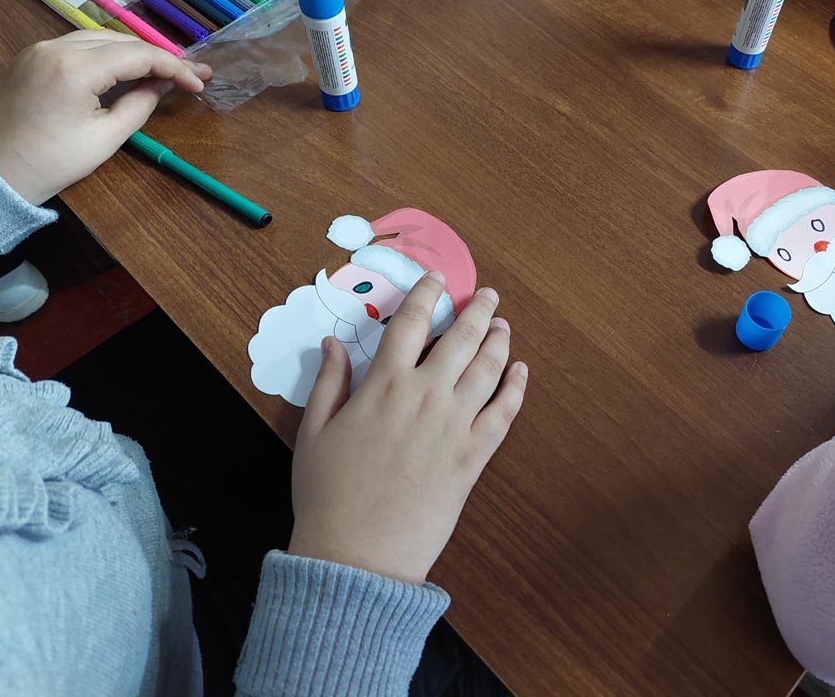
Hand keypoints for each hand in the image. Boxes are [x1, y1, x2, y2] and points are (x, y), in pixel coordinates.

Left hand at [0, 30, 210, 203]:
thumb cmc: (52, 161)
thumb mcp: (107, 138)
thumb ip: (141, 104)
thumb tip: (164, 83)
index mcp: (75, 68)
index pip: (138, 54)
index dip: (175, 67)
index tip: (200, 83)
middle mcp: (55, 47)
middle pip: (120, 40)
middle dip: (159, 55)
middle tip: (192, 73)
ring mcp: (39, 49)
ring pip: (99, 38)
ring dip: (134, 52)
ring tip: (164, 68)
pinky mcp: (31, 57)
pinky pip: (77, 44)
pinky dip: (107, 53)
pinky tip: (126, 67)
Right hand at [289, 272, 528, 584]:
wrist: (358, 554)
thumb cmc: (327, 494)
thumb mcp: (313, 432)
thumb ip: (329, 382)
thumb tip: (332, 342)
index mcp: (383, 385)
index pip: (411, 323)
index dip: (426, 295)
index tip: (436, 279)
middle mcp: (425, 396)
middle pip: (461, 338)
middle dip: (477, 310)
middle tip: (488, 295)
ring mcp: (454, 425)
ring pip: (487, 369)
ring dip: (499, 342)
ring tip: (503, 325)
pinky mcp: (473, 457)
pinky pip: (503, 414)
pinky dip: (516, 389)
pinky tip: (521, 373)